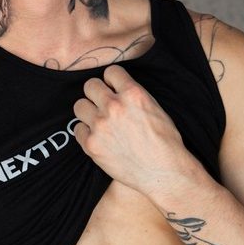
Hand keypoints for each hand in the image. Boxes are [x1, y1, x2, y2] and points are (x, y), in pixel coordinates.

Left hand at [72, 64, 200, 196]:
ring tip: (98, 121)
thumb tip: (118, 90)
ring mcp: (100, 126)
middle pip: (90, 85)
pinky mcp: (92, 145)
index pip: (111, 72)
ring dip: (88, 111)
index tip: (113, 89)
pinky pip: (78, 129)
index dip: (112, 81)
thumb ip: (134, 96)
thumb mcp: (155, 108)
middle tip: (103, 105)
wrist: (163, 172)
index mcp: (133, 94)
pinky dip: (86, 133)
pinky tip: (98, 138)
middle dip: (97, 93)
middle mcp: (114, 106)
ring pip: (79, 105)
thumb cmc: (166, 142)